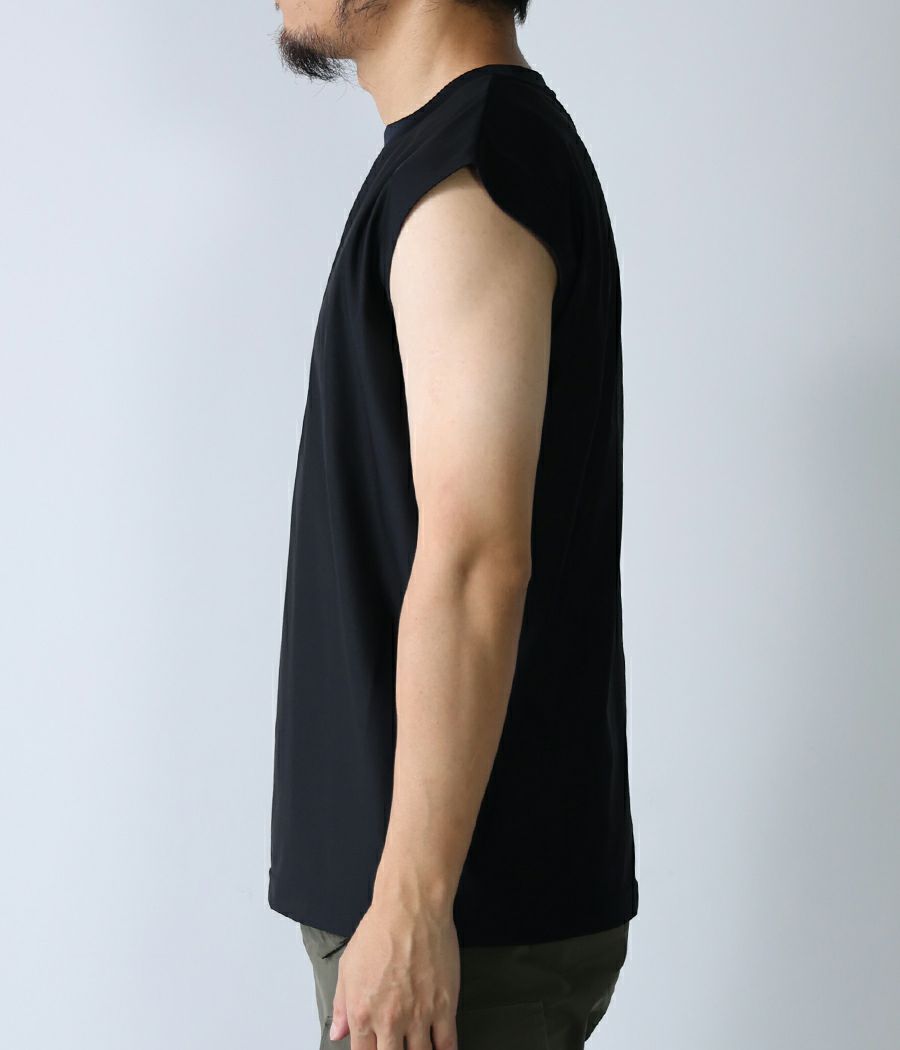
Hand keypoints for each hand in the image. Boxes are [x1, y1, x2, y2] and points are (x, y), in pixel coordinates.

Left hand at [328, 897, 459, 1048]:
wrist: (411, 909)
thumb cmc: (379, 931)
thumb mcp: (347, 966)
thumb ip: (341, 1005)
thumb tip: (338, 1033)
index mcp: (362, 1014)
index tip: (376, 1049)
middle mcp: (389, 1021)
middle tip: (396, 1045)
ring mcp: (419, 1016)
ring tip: (416, 1045)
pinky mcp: (444, 1006)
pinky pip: (446, 1044)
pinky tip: (439, 1049)